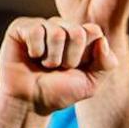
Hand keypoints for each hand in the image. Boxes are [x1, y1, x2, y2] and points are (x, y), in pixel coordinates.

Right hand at [0, 18, 116, 114]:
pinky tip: (31, 56)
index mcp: (81, 37)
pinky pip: (36, 30)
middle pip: (78, 32)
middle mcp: (63, 27)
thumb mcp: (91, 83)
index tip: (77, 68)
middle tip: (59, 68)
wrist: (30, 102)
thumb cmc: (59, 92)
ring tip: (44, 65)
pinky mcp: (22, 27)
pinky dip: (35, 50)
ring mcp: (43, 25)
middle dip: (70, 58)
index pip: (94, 31)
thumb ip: (106, 63)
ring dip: (52, 58)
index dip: (86, 54)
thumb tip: (102, 40)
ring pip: (57, 32)